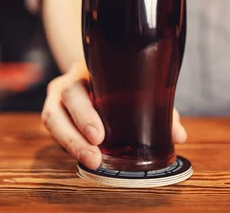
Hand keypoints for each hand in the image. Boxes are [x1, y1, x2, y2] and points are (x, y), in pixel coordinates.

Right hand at [41, 61, 187, 169]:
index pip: (78, 85)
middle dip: (75, 133)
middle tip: (94, 156)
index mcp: (87, 68)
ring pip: (52, 118)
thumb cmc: (120, 81)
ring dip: (69, 143)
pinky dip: (68, 145)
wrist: (96, 71)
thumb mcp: (135, 87)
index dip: (84, 113)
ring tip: (90, 161)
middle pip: (62, 102)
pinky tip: (83, 156)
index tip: (99, 136)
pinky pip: (55, 131)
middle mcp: (67, 81)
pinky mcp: (56, 116)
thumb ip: (158, 108)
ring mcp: (57, 98)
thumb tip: (177, 134)